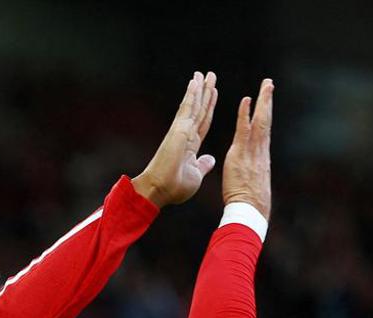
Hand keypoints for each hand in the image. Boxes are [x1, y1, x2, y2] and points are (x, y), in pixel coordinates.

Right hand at [132, 71, 218, 207]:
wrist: (160, 189)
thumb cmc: (174, 187)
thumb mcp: (196, 175)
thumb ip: (203, 164)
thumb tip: (211, 158)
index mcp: (191, 145)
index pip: (203, 121)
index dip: (208, 107)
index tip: (212, 93)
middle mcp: (186, 134)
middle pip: (199, 109)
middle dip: (205, 93)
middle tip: (210, 76)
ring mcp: (181, 130)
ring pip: (194, 105)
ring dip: (200, 89)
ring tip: (205, 73)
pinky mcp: (178, 129)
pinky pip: (187, 108)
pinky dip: (192, 94)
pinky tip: (195, 81)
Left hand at [222, 77, 273, 217]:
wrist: (250, 212)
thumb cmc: (251, 205)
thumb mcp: (253, 186)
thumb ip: (250, 175)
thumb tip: (251, 175)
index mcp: (261, 158)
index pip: (264, 132)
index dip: (265, 116)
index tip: (266, 102)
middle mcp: (260, 152)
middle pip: (266, 121)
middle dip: (268, 102)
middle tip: (269, 84)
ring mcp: (252, 152)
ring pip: (260, 122)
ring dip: (262, 101)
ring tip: (265, 84)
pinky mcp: (240, 155)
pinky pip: (243, 130)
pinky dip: (245, 115)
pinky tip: (246, 100)